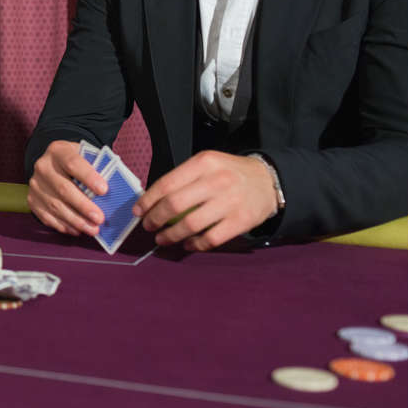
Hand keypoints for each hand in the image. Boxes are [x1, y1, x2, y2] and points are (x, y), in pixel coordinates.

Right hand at [27, 140, 105, 235]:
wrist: (55, 163)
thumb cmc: (77, 163)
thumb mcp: (86, 157)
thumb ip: (98, 169)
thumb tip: (112, 193)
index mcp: (58, 151)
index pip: (73, 163)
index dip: (88, 177)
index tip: (104, 190)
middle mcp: (43, 166)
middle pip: (63, 188)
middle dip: (83, 206)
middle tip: (99, 218)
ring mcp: (35, 184)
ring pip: (55, 206)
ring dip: (75, 220)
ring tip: (92, 229)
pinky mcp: (32, 199)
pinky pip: (46, 216)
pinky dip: (63, 225)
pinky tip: (76, 230)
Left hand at [133, 151, 278, 250]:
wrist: (269, 180)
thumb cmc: (230, 173)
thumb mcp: (207, 164)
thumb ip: (182, 178)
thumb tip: (150, 199)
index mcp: (204, 163)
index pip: (167, 183)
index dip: (148, 200)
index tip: (138, 211)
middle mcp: (217, 180)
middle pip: (175, 204)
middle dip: (155, 219)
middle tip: (148, 226)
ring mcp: (231, 201)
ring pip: (190, 224)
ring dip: (170, 235)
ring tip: (162, 238)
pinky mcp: (242, 221)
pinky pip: (211, 238)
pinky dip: (195, 244)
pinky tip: (187, 244)